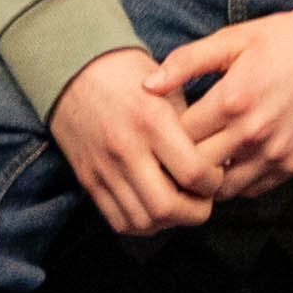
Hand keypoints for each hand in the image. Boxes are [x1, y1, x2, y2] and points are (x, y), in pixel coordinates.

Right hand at [48, 47, 220, 240]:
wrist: (74, 68)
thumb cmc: (129, 74)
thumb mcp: (168, 87)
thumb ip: (191, 127)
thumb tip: (219, 161)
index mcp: (153, 121)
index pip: (194, 173)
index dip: (213, 182)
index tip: (215, 175)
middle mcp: (127, 149)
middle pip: (167, 207)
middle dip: (195, 212)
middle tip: (202, 199)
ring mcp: (104, 168)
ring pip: (143, 221)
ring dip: (168, 222)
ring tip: (179, 205)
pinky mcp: (88, 179)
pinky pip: (118, 220)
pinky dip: (141, 224)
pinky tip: (153, 209)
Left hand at [160, 0, 292, 196]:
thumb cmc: (281, 37)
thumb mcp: (231, 39)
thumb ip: (186, 62)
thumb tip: (146, 86)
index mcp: (231, 99)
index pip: (178, 138)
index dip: (164, 135)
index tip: (160, 129)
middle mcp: (253, 132)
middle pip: (196, 168)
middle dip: (180, 162)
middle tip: (172, 152)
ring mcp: (276, 152)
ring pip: (223, 189)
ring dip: (208, 179)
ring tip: (200, 161)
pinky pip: (252, 191)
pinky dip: (236, 182)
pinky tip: (230, 162)